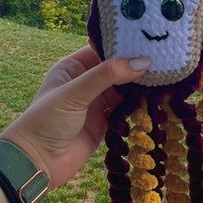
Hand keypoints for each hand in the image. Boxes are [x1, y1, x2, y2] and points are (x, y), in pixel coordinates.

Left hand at [0, 46, 150, 188]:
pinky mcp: (104, 122)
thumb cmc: (48, 120)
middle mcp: (85, 82)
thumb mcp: (76, 92)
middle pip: (116, 69)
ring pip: (123, 89)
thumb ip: (107, 75)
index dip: (123, 45)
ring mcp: (95, 103)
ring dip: (139, 86)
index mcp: (72, 68)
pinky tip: (154, 100)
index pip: (101, 49)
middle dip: (135, 66)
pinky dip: (138, 106)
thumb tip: (143, 62)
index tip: (148, 40)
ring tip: (164, 78)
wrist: (38, 161)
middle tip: (163, 59)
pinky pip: (125, 109)